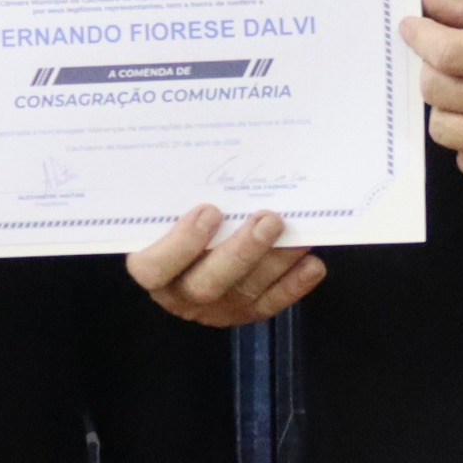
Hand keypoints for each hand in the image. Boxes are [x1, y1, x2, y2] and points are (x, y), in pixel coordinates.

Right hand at [129, 205, 326, 327]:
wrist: (190, 249)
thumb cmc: (175, 219)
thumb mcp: (165, 208)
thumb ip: (174, 196)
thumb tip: (195, 150)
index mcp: (151, 267)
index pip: (155, 267)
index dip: (181, 243)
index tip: (209, 209)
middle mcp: (179, 294)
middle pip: (206, 284)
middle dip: (242, 251)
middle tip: (268, 218)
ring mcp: (214, 308)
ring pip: (244, 292)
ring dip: (275, 261)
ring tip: (296, 232)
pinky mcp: (244, 313)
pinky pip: (270, 303)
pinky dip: (294, 285)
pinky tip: (311, 264)